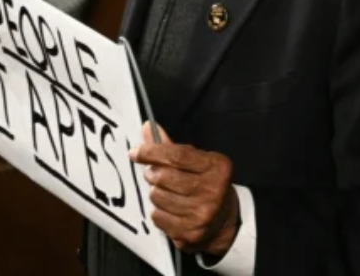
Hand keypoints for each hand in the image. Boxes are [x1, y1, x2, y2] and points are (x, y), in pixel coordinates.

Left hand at [130, 123, 239, 257]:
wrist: (223, 220)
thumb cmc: (206, 184)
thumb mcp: (197, 161)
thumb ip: (171, 146)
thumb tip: (148, 127)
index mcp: (216, 167)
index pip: (177, 155)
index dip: (151, 152)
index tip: (135, 152)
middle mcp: (213, 190)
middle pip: (164, 177)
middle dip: (153, 174)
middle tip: (154, 174)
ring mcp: (202, 214)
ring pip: (157, 197)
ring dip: (156, 193)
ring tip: (165, 192)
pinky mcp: (191, 232)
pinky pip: (158, 216)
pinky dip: (158, 211)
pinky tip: (169, 209)